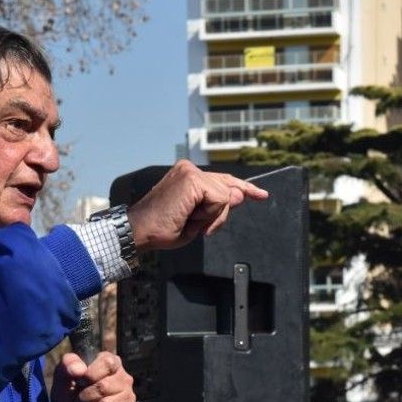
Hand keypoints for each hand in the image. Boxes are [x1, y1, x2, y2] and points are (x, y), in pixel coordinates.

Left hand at [52, 352, 136, 401]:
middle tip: (79, 401)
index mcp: (111, 364)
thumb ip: (67, 365)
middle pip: (103, 387)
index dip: (90, 374)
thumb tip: (79, 370)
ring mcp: (128, 399)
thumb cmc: (69, 396)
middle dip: (84, 397)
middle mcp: (124, 379)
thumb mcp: (62, 378)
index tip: (79, 382)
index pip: (107, 363)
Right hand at [128, 160, 268, 249]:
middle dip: (220, 213)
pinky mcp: (192, 180)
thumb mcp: (199, 219)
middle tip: (193, 220)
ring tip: (187, 219)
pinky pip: (219, 200)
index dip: (244, 188)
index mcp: (188, 176)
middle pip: (227, 189)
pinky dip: (209, 215)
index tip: (261, 194)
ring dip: (211, 217)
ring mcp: (190, 172)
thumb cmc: (164, 228)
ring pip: (225, 196)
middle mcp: (189, 169)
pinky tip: (189, 216)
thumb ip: (220, 206)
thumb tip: (240, 194)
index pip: (223, 181)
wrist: (141, 232)